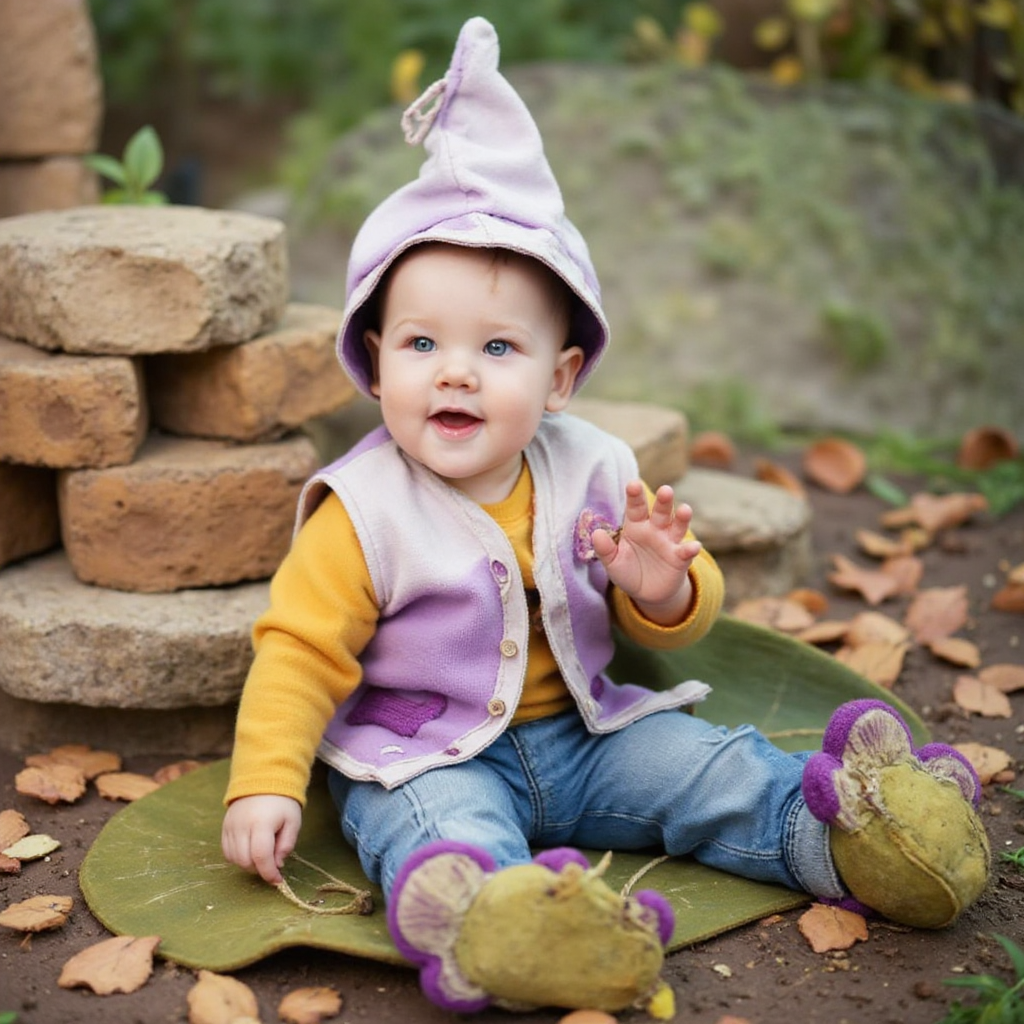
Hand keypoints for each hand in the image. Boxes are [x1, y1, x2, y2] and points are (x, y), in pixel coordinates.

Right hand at [222, 794, 301, 885]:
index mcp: (261, 823)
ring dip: (249, 864)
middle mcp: (242, 826)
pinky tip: (250, 850)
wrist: (263, 780)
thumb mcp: (292, 822)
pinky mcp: (224, 827)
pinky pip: (227, 852)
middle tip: (272, 864)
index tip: (278, 881)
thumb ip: (286, 845)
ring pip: (234, 859)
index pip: (261, 856)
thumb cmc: (282, 803)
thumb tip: (277, 865)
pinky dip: (238, 857)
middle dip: (260, 869)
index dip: (269, 873)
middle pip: (245, 861)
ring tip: (262, 854)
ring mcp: (230, 827)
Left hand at [592, 481, 701, 625]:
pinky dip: (690, 549)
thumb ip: (605, 549)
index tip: (633, 484)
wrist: (647, 593)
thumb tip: (596, 534)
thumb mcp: (613, 562)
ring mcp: (670, 542)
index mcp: (636, 526)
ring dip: (682, 518)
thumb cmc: (628, 572)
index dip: (635, 496)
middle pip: (661, 511)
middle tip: (666, 490)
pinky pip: (686, 552)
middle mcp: (655, 529)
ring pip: (677, 526)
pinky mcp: (680, 559)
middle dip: (664, 501)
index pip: (635, 507)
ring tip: (685, 510)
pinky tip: (693, 547)